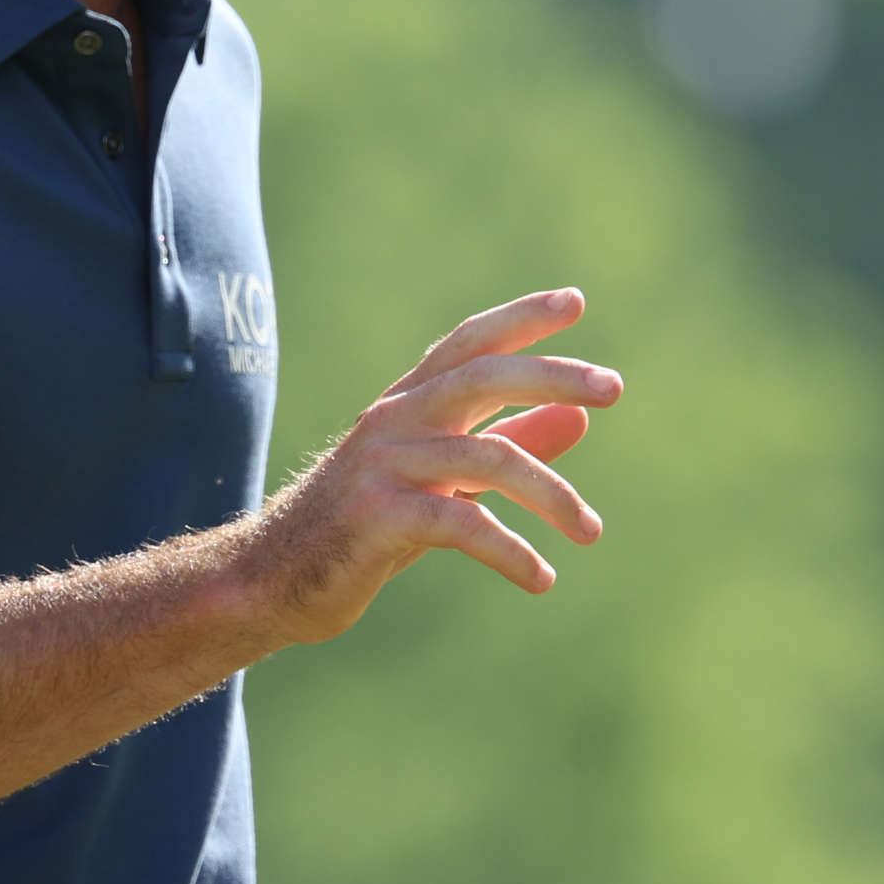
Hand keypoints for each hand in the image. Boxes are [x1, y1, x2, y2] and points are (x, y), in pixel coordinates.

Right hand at [247, 287, 621, 645]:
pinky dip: (511, 552)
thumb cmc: (363, 528)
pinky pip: (462, 523)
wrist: (271, 581)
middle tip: (613, 388)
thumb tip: (581, 417)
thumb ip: (507, 443)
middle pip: (481, 376)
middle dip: (551, 375)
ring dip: (551, 494)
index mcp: (406, 405)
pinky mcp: (376, 518)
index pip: (468, 344)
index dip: (520, 319)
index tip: (575, 302)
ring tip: (591, 531)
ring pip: (487, 458)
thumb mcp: (442, 481)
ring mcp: (381, 466)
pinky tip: (541, 578)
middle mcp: (393, 422)